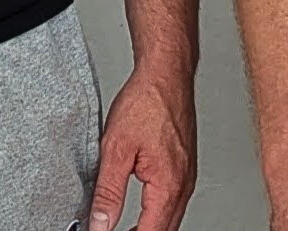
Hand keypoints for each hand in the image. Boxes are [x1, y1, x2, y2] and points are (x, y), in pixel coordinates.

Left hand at [88, 63, 195, 230]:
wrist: (166, 73)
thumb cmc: (147, 101)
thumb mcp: (115, 148)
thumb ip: (108, 192)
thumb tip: (100, 223)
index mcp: (168, 184)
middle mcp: (184, 184)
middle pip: (165, 230)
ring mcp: (187, 175)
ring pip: (171, 218)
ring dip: (150, 227)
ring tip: (124, 229)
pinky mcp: (185, 166)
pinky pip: (175, 201)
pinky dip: (159, 213)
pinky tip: (143, 210)